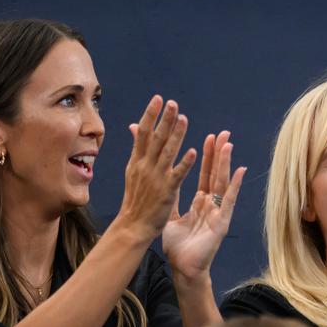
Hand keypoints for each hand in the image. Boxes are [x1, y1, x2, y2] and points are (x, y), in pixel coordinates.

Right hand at [117, 96, 195, 238]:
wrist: (132, 226)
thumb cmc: (135, 200)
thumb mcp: (132, 171)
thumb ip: (137, 148)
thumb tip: (134, 126)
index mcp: (136, 161)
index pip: (143, 133)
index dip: (150, 115)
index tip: (158, 99)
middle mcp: (145, 167)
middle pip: (155, 138)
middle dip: (164, 119)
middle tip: (173, 102)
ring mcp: (156, 179)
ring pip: (167, 152)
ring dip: (176, 135)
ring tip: (184, 118)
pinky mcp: (167, 192)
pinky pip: (177, 175)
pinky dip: (185, 163)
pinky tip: (193, 151)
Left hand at [162, 130, 245, 279]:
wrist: (183, 268)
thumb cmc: (177, 246)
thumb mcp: (170, 216)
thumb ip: (171, 197)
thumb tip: (164, 179)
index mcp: (199, 203)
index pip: (205, 174)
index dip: (207, 156)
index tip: (208, 137)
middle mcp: (211, 205)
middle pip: (216, 174)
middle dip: (219, 154)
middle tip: (222, 133)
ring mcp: (218, 213)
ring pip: (223, 183)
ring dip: (226, 163)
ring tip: (228, 144)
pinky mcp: (222, 222)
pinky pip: (229, 201)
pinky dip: (234, 186)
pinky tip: (239, 171)